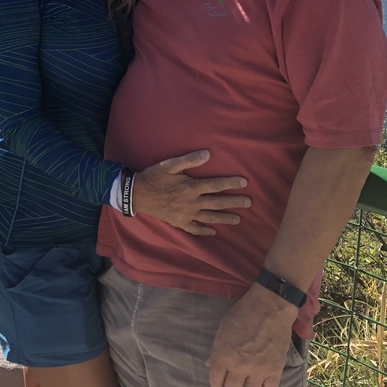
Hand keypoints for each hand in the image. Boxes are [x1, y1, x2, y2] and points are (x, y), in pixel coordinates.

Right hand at [132, 149, 250, 234]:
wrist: (137, 194)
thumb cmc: (154, 177)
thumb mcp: (169, 165)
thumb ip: (189, 160)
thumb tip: (207, 154)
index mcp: (191, 187)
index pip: (216, 185)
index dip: (231, 183)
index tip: (244, 183)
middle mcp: (192, 202)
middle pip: (217, 202)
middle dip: (234, 202)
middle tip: (249, 203)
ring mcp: (186, 214)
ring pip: (210, 217)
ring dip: (225, 218)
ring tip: (238, 219)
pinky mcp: (179, 222)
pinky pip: (195, 229)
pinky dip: (205, 231)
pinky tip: (213, 232)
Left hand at [206, 285, 298, 386]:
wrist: (269, 307)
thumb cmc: (243, 313)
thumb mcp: (223, 328)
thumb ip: (216, 349)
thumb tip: (210, 365)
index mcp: (223, 355)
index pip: (216, 382)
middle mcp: (239, 367)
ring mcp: (258, 370)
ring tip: (249, 383)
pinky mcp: (275, 370)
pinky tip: (263, 382)